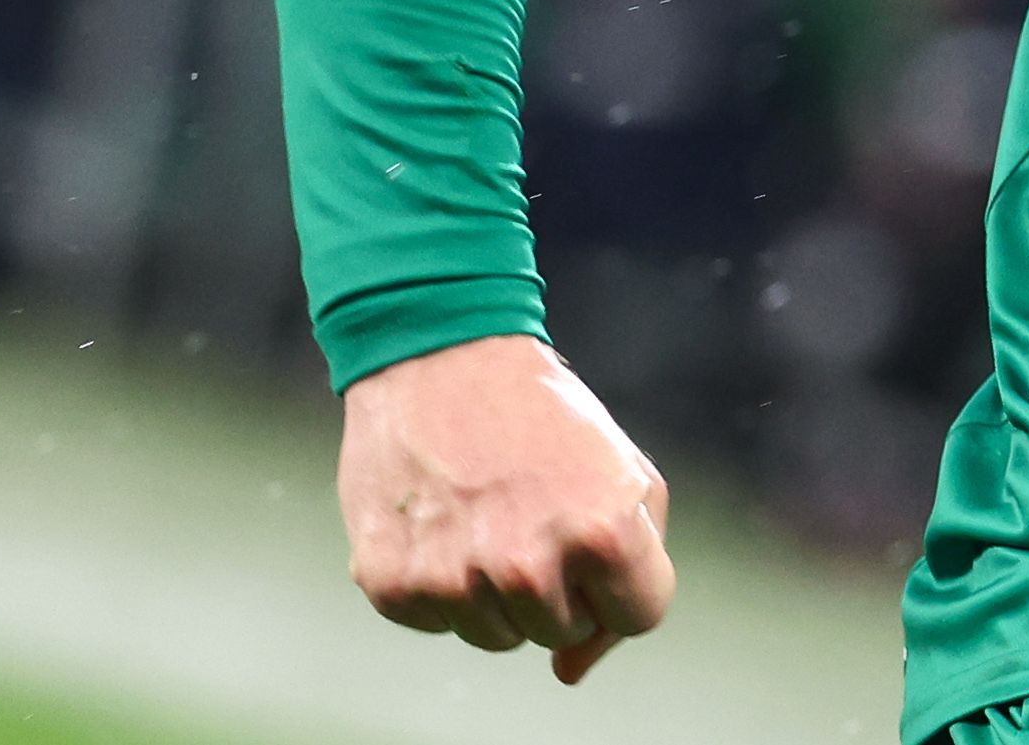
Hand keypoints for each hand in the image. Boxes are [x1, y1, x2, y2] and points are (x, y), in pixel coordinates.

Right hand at [337, 333, 674, 684]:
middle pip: (564, 634)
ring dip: (500, 592)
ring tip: (490, 514)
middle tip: (538, 514)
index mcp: (602, 533)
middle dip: (564, 587)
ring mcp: (454, 579)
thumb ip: (629, 577)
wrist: (444, 356)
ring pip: (499, 638)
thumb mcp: (625, 476)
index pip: (637, 617)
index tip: (602, 545)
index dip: (623, 585)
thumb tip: (570, 672)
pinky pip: (436, 623)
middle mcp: (527, 565)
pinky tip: (443, 521)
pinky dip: (442, 584)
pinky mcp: (391, 583)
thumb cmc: (548, 419)